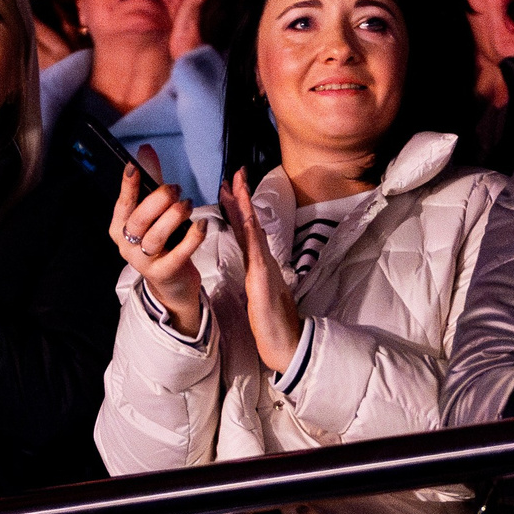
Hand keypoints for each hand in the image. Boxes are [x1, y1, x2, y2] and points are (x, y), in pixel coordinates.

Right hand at [109, 152, 205, 335]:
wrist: (172, 283)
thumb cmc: (163, 243)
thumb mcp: (155, 213)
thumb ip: (151, 182)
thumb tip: (145, 150)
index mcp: (119, 228)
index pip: (122, 204)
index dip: (128, 186)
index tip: (134, 167)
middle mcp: (127, 245)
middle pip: (139, 220)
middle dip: (158, 201)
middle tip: (175, 189)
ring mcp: (144, 262)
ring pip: (156, 236)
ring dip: (174, 217)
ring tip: (188, 205)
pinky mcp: (164, 273)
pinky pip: (179, 253)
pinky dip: (192, 237)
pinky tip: (202, 224)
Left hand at [223, 170, 302, 374]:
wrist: (285, 341)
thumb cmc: (273, 318)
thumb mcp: (261, 289)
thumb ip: (259, 270)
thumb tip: (256, 255)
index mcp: (258, 261)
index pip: (245, 228)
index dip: (237, 205)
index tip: (229, 183)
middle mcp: (262, 260)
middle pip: (249, 223)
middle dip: (241, 196)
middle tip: (235, 172)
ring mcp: (264, 268)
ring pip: (253, 232)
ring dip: (246, 207)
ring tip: (239, 186)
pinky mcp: (264, 280)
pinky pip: (257, 253)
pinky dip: (252, 234)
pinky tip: (249, 220)